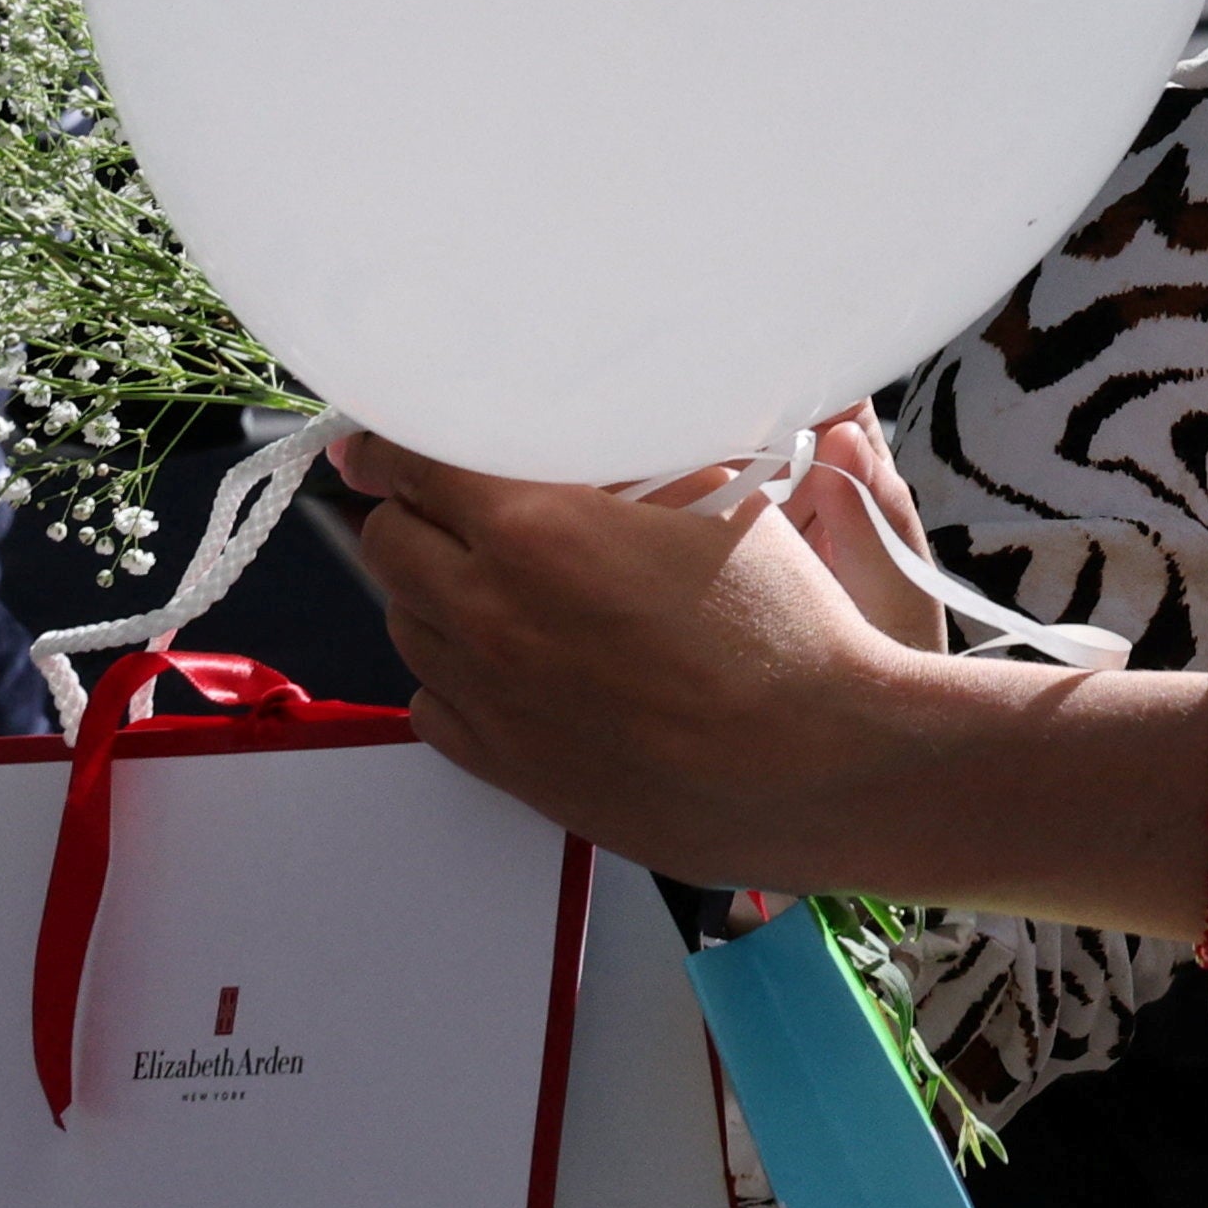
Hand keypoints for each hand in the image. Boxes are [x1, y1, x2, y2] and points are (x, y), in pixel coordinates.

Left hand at [336, 429, 998, 892]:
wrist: (821, 761)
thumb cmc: (788, 633)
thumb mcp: (718, 499)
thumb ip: (625, 465)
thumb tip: (582, 440)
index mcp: (536, 531)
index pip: (413, 461)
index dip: (403, 440)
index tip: (400, 439)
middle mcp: (490, 615)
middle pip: (386, 539)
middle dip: (418, 511)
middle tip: (466, 505)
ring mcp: (489, 699)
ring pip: (405, 622)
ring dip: (437, 590)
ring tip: (504, 583)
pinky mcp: (505, 767)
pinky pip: (431, 703)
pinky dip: (455, 673)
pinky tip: (514, 660)